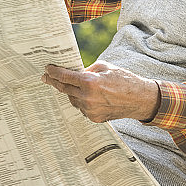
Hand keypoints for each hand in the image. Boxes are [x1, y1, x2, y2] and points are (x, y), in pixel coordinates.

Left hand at [41, 61, 160, 122]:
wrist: (139, 99)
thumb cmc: (123, 79)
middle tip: (46, 77)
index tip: (47, 69)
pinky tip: (88, 96)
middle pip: (64, 89)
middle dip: (54, 82)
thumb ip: (86, 70)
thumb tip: (73, 72)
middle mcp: (88, 98)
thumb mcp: (104, 67)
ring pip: (72, 99)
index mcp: (90, 82)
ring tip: (74, 85)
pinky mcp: (94, 118)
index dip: (53, 72)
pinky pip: (81, 107)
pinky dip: (81, 100)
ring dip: (71, 92)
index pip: (64, 77)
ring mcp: (90, 110)